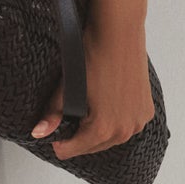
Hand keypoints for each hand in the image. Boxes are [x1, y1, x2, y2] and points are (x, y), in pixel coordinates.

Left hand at [30, 20, 153, 158]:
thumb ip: (53, 114)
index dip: (58, 139)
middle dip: (78, 135)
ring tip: (88, 107)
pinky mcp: (147, 110)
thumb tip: (37, 133)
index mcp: (103, 129)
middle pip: (92, 147)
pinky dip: (115, 121)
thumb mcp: (67, 87)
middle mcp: (125, 131)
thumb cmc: (94, 56)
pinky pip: (126, 126)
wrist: (118, 32)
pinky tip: (106, 103)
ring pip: (110, 138)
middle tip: (71, 112)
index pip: (71, 150)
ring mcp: (139, 121)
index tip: (56, 123)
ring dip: (98, 130)